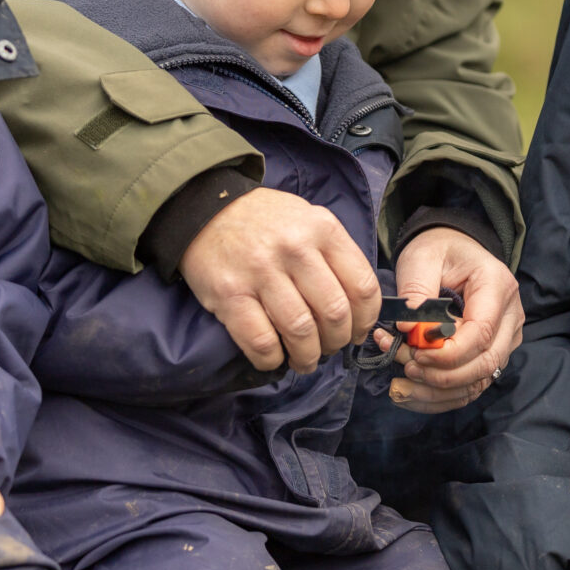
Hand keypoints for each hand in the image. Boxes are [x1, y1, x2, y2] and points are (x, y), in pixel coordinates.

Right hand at [180, 187, 380, 374]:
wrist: (204, 209)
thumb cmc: (264, 222)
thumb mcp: (308, 220)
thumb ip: (333, 255)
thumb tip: (357, 309)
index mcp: (322, 229)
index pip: (362, 286)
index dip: (365, 320)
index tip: (357, 333)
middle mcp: (295, 248)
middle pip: (334, 313)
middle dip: (336, 342)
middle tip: (328, 348)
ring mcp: (260, 271)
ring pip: (301, 332)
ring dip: (307, 357)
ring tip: (304, 360)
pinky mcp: (229, 293)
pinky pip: (262, 341)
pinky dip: (272, 360)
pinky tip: (274, 357)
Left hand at [384, 228, 524, 412]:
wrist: (453, 250)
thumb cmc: (439, 251)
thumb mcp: (422, 258)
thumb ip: (416, 290)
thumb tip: (408, 329)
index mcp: (497, 286)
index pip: (482, 332)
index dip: (449, 352)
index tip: (416, 354)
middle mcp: (510, 316)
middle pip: (487, 362)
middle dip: (444, 375)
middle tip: (408, 367)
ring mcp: (506, 338)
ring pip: (481, 380)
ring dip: (439, 390)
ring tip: (402, 382)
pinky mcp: (494, 354)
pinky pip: (472, 386)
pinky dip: (441, 396)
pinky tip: (411, 392)